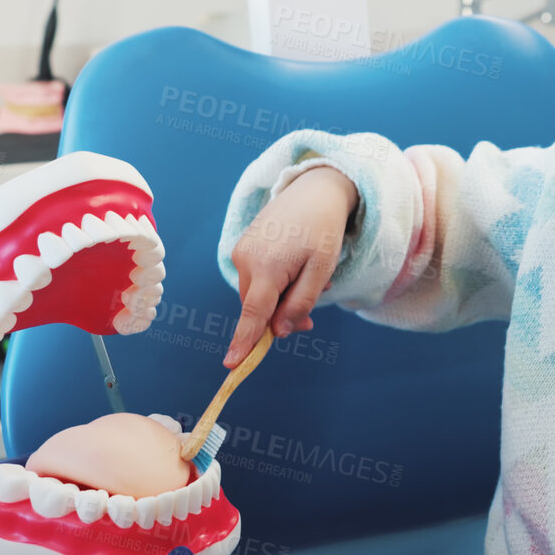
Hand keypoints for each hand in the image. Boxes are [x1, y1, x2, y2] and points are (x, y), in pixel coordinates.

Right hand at [224, 165, 356, 367]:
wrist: (314, 190)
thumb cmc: (323, 229)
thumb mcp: (321, 271)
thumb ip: (300, 302)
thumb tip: (280, 331)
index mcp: (266, 267)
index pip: (253, 314)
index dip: (243, 342)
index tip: (231, 365)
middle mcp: (245, 259)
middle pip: (258, 307)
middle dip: (280, 317)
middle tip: (310, 321)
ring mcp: (241, 251)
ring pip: (257, 295)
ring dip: (279, 299)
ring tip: (308, 280)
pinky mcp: (243, 246)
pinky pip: (256, 279)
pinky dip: (274, 284)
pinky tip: (295, 269)